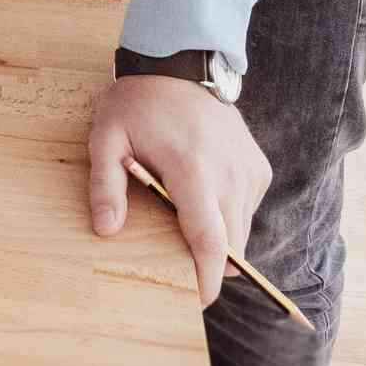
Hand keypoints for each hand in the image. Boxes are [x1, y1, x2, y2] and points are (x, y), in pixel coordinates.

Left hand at [88, 74, 272, 306]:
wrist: (179, 65)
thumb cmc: (137, 104)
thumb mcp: (106, 139)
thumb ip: (106, 186)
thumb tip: (106, 230)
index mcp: (193, 170)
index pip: (210, 241)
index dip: (208, 278)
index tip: (199, 300)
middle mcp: (231, 174)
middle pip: (232, 244)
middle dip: (212, 266)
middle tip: (182, 268)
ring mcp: (250, 170)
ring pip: (243, 229)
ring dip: (219, 239)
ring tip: (184, 220)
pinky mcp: (259, 167)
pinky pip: (248, 209)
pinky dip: (228, 216)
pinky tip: (201, 196)